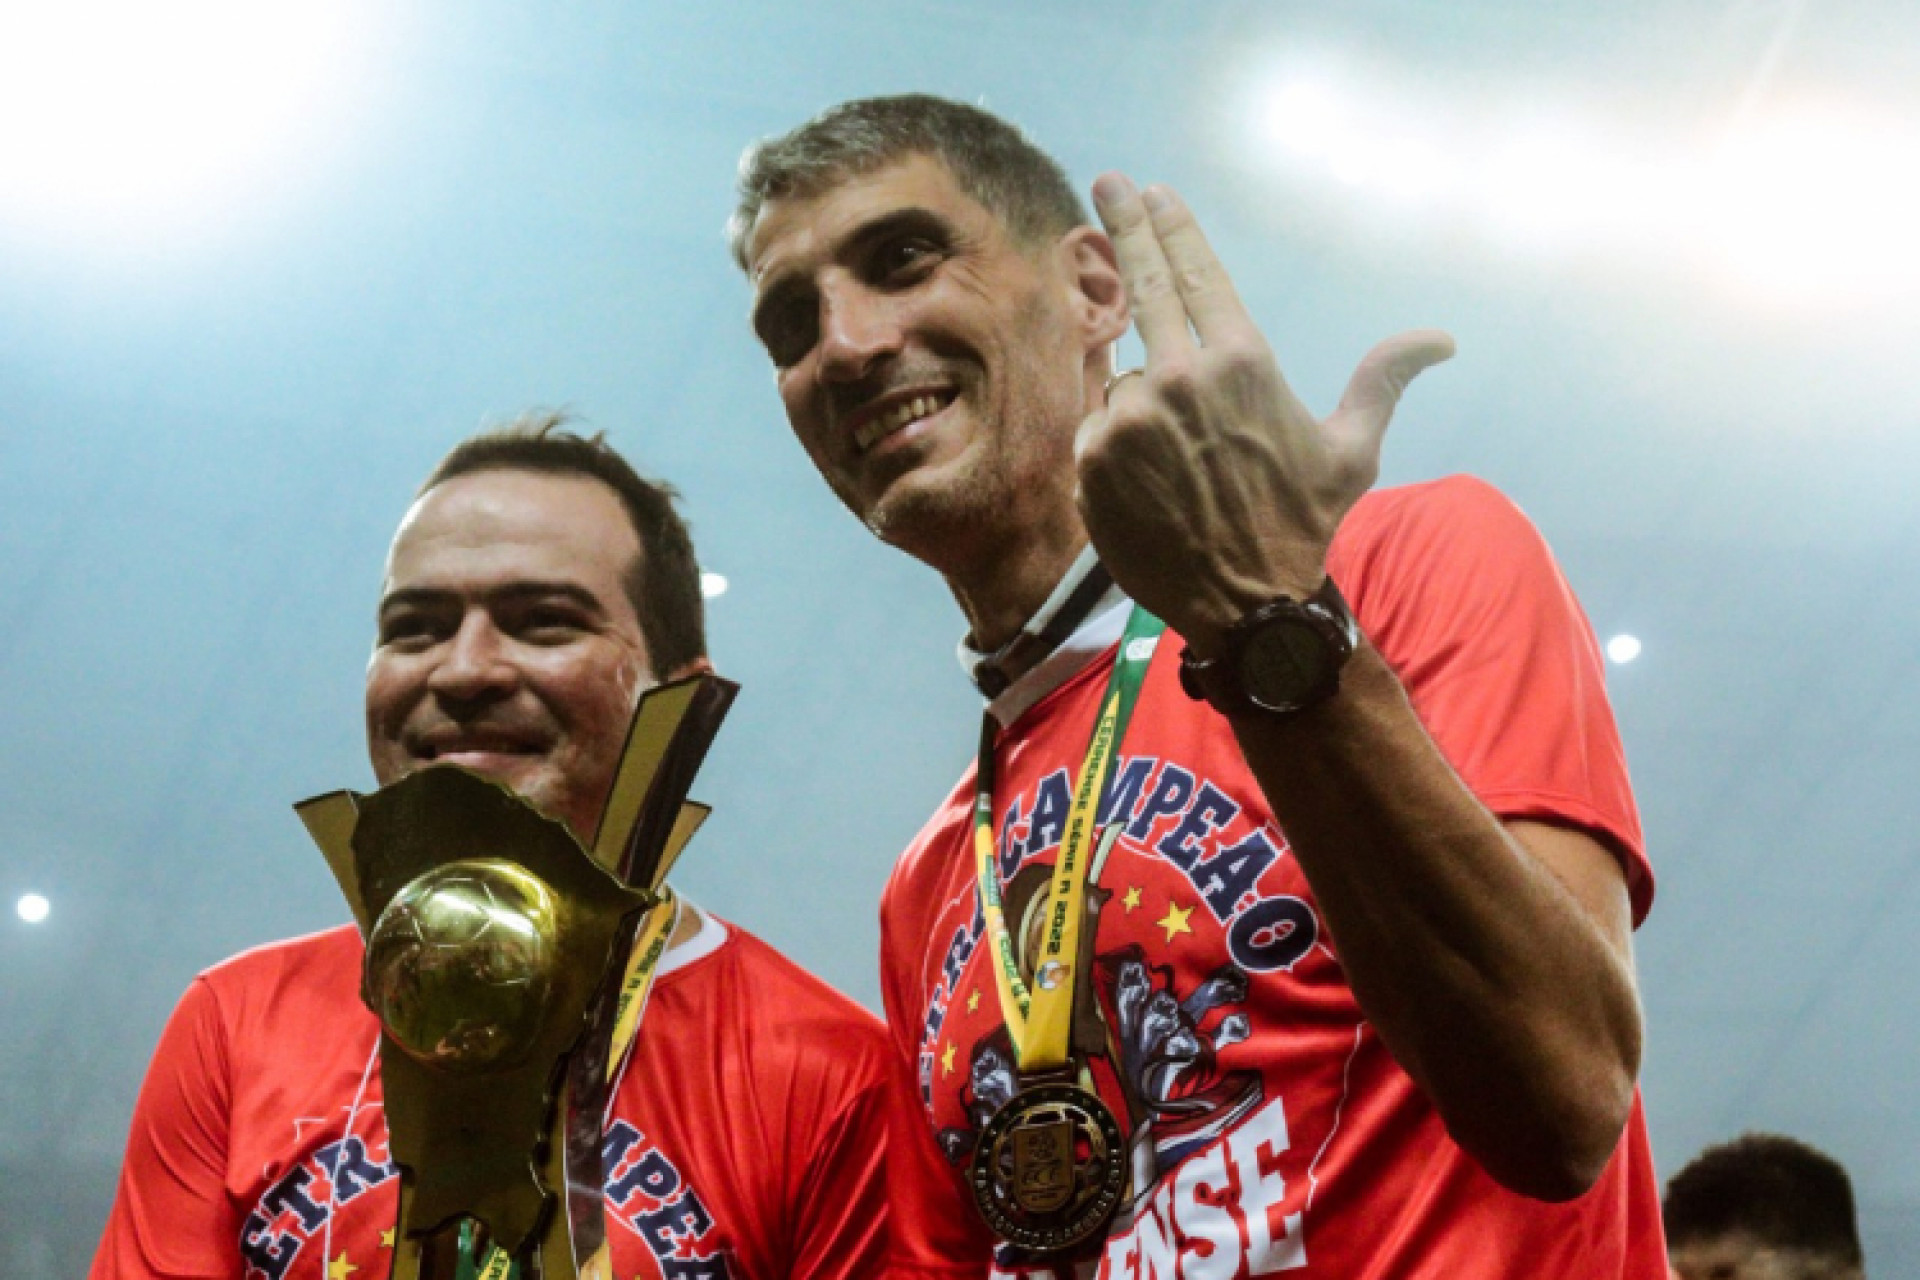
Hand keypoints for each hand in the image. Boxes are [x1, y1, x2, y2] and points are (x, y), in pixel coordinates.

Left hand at [1077, 173, 1453, 653]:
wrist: (1247, 605)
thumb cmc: (1302, 522)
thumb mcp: (1352, 449)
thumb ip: (1383, 380)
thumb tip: (1441, 339)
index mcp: (1242, 363)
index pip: (1197, 272)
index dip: (1173, 226)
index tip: (1152, 191)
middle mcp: (1180, 379)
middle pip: (1145, 283)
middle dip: (1125, 225)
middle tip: (1107, 180)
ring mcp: (1129, 417)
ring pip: (1127, 379)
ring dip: (1145, 401)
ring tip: (1180, 461)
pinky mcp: (1092, 458)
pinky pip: (1099, 425)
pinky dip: (1116, 440)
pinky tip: (1147, 477)